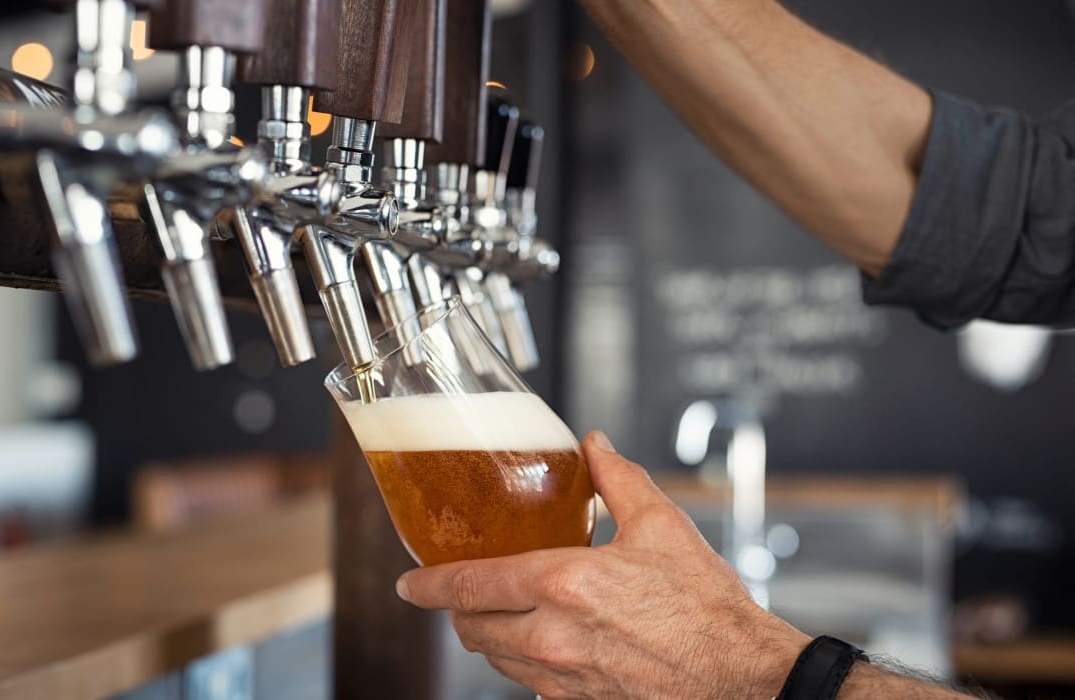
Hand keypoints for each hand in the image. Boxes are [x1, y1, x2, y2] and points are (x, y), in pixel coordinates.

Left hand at [396, 431, 809, 698]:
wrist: (742, 675)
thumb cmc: (707, 604)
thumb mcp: (662, 525)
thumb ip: (617, 479)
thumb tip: (593, 445)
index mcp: (565, 584)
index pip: (470, 585)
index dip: (429, 584)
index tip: (408, 583)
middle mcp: (553, 636)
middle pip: (473, 628)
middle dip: (457, 610)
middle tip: (460, 592)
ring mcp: (564, 678)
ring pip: (497, 660)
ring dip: (489, 635)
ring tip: (501, 613)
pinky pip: (530, 685)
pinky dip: (524, 663)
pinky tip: (545, 643)